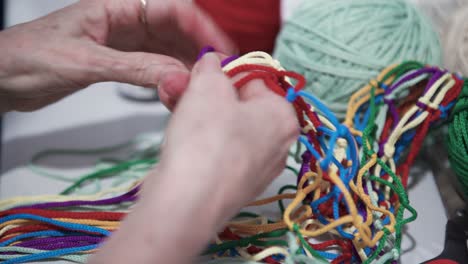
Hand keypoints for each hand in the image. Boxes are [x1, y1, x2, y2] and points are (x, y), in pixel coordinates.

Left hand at [0, 0, 234, 111]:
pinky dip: (169, 79)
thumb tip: (176, 76)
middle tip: (219, 74)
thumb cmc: (28, 58)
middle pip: (176, 29)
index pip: (172, 9)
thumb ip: (133, 68)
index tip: (220, 49)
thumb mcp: (85, 62)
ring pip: (168, 50)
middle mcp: (126, 21)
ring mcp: (125, 43)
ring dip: (186, 67)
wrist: (1, 78)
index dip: (201, 26)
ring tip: (202, 87)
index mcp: (117, 6)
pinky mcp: (120, 63)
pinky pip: (155, 67)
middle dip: (199, 49)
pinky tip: (179, 91)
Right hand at [90, 54, 298, 263]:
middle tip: (181, 86)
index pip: (257, 81)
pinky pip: (217, 153)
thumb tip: (213, 62)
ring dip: (197, 113)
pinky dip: (199, 141)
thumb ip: (212, 68)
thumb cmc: (207, 141)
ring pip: (225, 129)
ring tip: (172, 105)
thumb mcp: (208, 87)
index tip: (204, 70)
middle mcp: (276, 146)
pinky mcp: (232, 187)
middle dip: (206, 93)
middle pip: (239, 106)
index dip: (226, 71)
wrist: (187, 203)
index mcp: (283, 118)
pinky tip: (178, 136)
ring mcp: (255, 171)